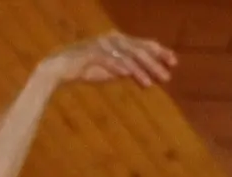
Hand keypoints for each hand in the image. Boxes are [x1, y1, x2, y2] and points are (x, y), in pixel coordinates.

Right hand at [39, 32, 175, 87]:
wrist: (57, 68)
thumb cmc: (83, 68)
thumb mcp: (108, 69)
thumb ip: (124, 68)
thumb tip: (139, 72)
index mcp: (119, 41)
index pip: (144, 44)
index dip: (160, 53)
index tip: (174, 62)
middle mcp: (113, 40)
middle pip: (140, 50)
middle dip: (155, 63)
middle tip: (168, 75)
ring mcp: (103, 46)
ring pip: (129, 56)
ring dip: (142, 70)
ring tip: (153, 82)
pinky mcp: (92, 54)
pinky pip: (112, 61)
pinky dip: (124, 69)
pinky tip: (136, 79)